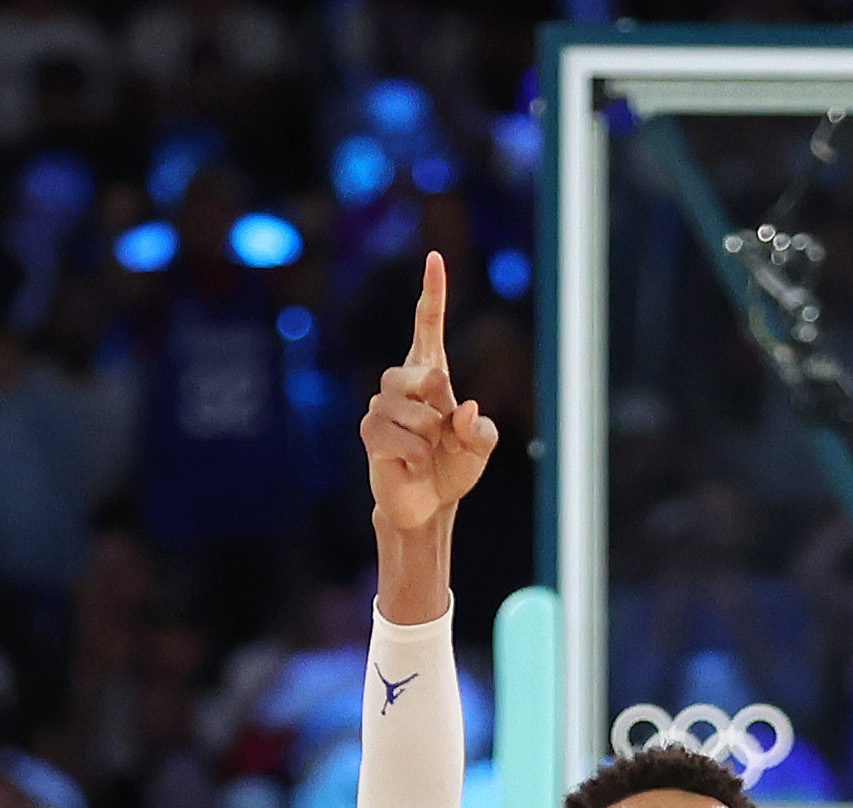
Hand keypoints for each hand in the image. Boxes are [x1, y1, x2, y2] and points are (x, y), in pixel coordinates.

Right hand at [361, 254, 500, 540]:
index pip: (428, 325)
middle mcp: (401, 382)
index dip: (432, 293)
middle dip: (443, 411)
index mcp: (430, 372)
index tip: (435, 258)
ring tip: (425, 454)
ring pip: (418, 416)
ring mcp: (381, 405)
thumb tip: (465, 409)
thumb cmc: (452, 468)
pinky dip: (417, 459)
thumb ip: (482, 430)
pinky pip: (404, 440)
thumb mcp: (481, 448)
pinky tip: (410, 465)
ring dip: (432, 442)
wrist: (427, 504)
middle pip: (429, 377)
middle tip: (442, 438)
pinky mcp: (370, 432)